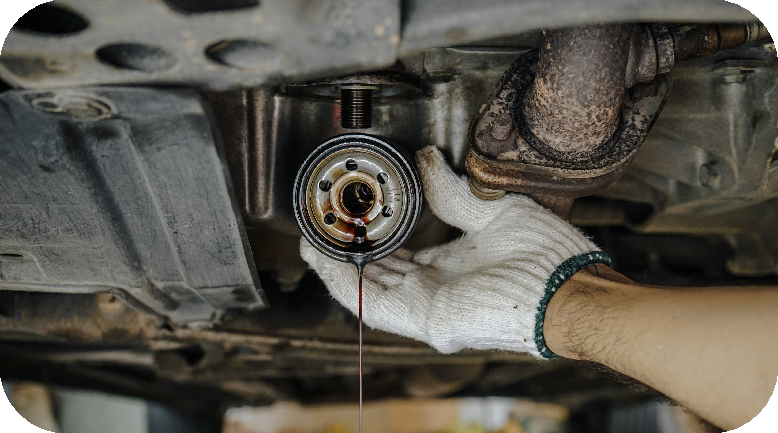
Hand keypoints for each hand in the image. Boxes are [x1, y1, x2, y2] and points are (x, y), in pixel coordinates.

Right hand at [300, 146, 608, 357]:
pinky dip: (345, 282)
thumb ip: (451, 194)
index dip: (374, 241)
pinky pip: (372, 304)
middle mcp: (437, 289)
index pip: (401, 259)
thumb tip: (427, 161)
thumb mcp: (490, 213)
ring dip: (336, 267)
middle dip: (348, 253)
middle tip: (323, 228)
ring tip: (313, 240)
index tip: (355, 218)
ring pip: (367, 291)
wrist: (570, 287)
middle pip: (378, 276)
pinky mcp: (425, 319)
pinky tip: (327, 257)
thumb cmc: (547, 257)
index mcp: (453, 267)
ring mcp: (429, 307)